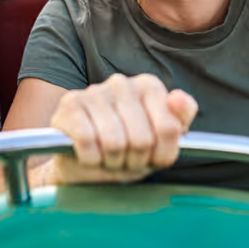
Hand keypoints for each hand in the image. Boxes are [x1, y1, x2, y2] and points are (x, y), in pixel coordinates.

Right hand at [48, 74, 198, 184]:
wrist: (82, 165)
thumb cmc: (125, 151)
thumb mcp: (160, 143)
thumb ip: (179, 121)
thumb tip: (178, 97)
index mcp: (149, 86)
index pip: (168, 129)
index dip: (160, 154)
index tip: (151, 157)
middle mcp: (122, 82)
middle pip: (142, 139)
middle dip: (134, 161)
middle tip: (125, 161)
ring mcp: (94, 92)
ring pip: (114, 142)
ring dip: (111, 162)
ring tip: (107, 158)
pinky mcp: (70, 105)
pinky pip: (87, 141)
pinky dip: (90, 159)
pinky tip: (88, 155)